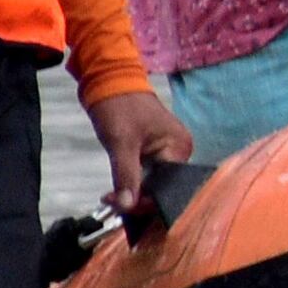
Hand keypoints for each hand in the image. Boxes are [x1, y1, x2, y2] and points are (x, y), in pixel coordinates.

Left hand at [84, 88, 192, 223]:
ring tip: (111, 196)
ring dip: (133, 192)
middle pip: (162, 188)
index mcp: (179, 147)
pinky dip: (133, 183)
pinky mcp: (155, 151)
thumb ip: (126, 176)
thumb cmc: (118, 106)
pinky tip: (118, 189)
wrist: (108, 80)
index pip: (167, 187)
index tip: (118, 204)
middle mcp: (179, 151)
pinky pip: (148, 176)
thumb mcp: (121, 142)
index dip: (144, 200)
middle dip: (137, 198)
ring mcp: (168, 151)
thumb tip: (127, 207)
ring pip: (153, 184)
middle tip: (110, 200)